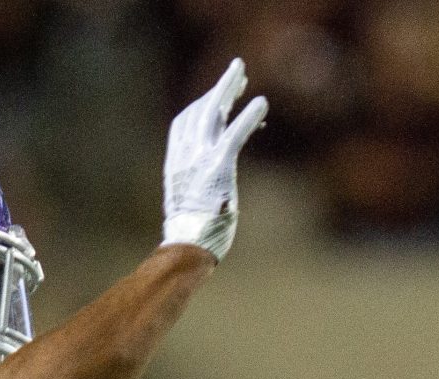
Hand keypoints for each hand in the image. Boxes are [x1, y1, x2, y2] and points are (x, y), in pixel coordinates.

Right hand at [160, 59, 268, 260]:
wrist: (186, 247)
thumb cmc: (192, 236)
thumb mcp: (190, 206)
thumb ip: (199, 189)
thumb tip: (214, 192)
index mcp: (176, 163)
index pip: (186, 123)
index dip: (203, 105)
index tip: (223, 96)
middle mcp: (185, 156)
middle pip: (201, 110)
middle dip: (219, 88)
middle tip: (237, 71)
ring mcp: (200, 160)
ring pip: (214, 114)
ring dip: (230, 90)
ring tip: (245, 77)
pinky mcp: (218, 168)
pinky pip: (234, 135)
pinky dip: (248, 117)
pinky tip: (262, 104)